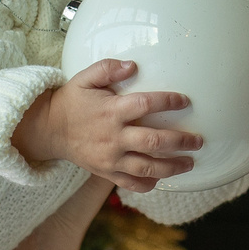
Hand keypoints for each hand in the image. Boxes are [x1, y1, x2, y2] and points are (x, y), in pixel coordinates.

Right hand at [15, 58, 198, 194]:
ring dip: (173, 167)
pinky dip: (149, 184)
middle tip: (198, 140)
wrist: (50, 130)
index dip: (169, 102)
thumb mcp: (84, 78)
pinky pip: (132, 184)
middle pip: (154, 142)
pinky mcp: (107, 173)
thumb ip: (108, 68)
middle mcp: (113, 138)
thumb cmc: (72, 101)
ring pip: (148, 168)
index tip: (185, 101)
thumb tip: (133, 65)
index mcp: (111, 111)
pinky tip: (163, 178)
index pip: (146, 104)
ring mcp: (111, 159)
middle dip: (181, 141)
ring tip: (190, 163)